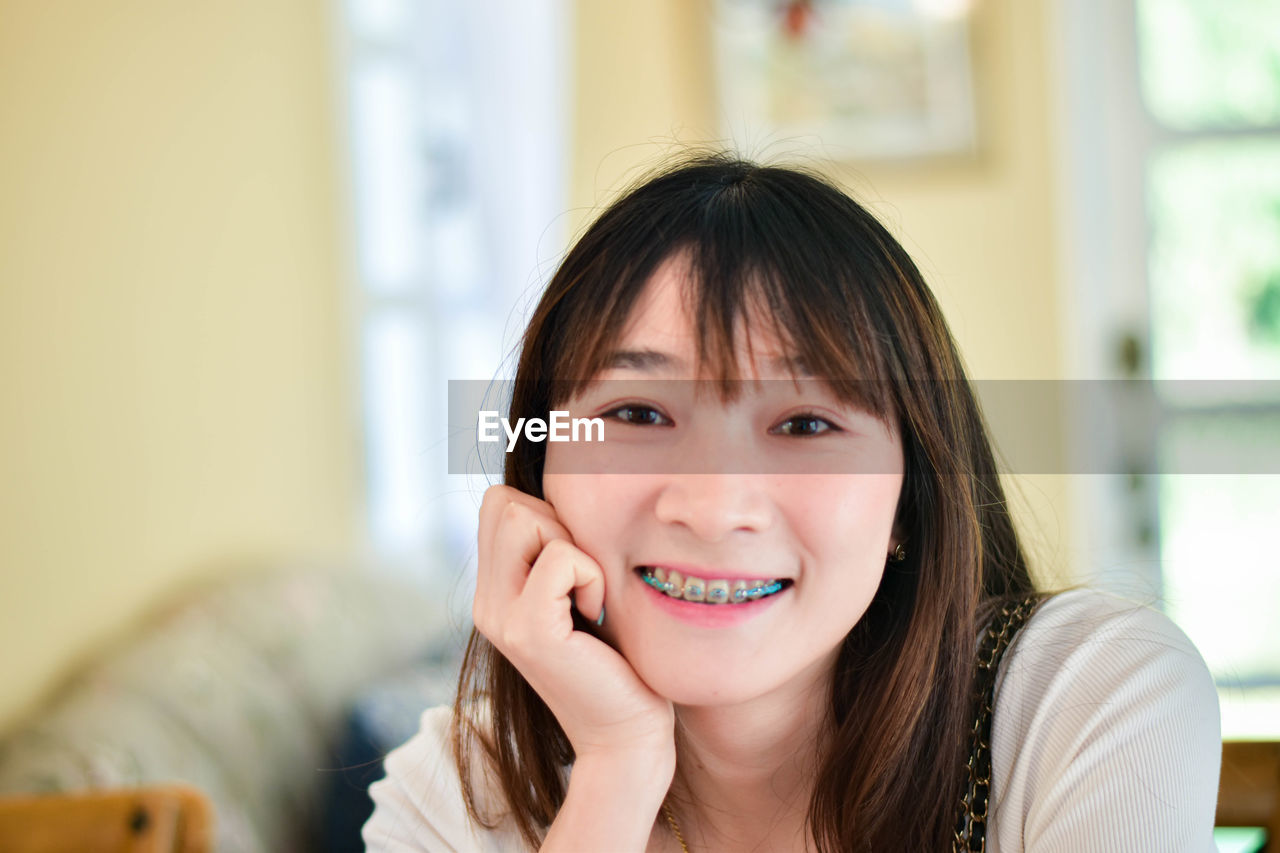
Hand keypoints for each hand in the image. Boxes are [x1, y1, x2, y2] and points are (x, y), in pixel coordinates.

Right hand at [474, 484, 676, 764]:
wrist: (626, 733)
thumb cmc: (618, 659)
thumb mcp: (578, 592)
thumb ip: (556, 550)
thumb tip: (567, 492)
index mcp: (494, 590)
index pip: (498, 502)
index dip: (545, 514)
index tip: (575, 565)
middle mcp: (486, 602)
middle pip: (504, 501)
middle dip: (556, 522)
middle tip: (582, 580)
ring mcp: (500, 617)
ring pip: (525, 517)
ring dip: (573, 547)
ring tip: (586, 598)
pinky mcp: (529, 631)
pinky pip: (560, 558)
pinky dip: (590, 576)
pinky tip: (594, 615)